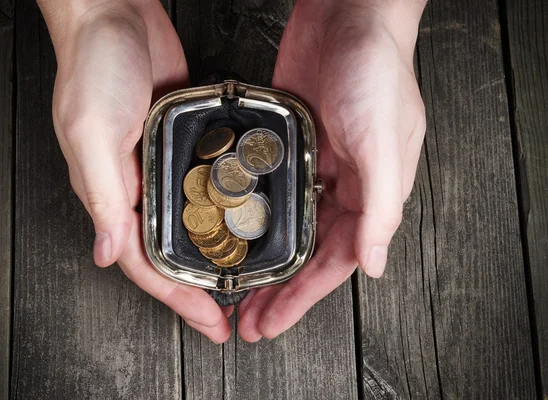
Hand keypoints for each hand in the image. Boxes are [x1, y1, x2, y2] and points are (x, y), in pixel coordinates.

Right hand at [42, 0, 231, 342]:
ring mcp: (162, 165)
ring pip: (189, 223)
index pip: (145, 261)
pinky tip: (242, 220)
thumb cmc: (92, 64)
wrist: (115, 14)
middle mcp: (137, 185)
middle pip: (170, 250)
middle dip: (198, 286)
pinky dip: (221, 209)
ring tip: (244, 279)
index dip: (177, 296)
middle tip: (230, 312)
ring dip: (212, 253)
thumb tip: (109, 252)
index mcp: (111, 191)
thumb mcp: (91, 132)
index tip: (208, 320)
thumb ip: (102, 194)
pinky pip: (203, 186)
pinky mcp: (182, 143)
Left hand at [238, 0, 426, 340]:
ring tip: (236, 288)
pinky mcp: (286, 143)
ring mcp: (312, 165)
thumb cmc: (376, 71)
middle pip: (306, 253)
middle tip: (246, 319)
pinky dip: (254, 216)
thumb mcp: (384, 143)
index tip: (271, 324)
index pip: (334, 262)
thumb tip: (374, 264)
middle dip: (278, 291)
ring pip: (286, 228)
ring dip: (263, 260)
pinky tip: (233, 232)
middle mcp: (341, 185)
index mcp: (369, 193)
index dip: (302, 299)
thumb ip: (379, 206)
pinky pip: (269, 191)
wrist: (349, 13)